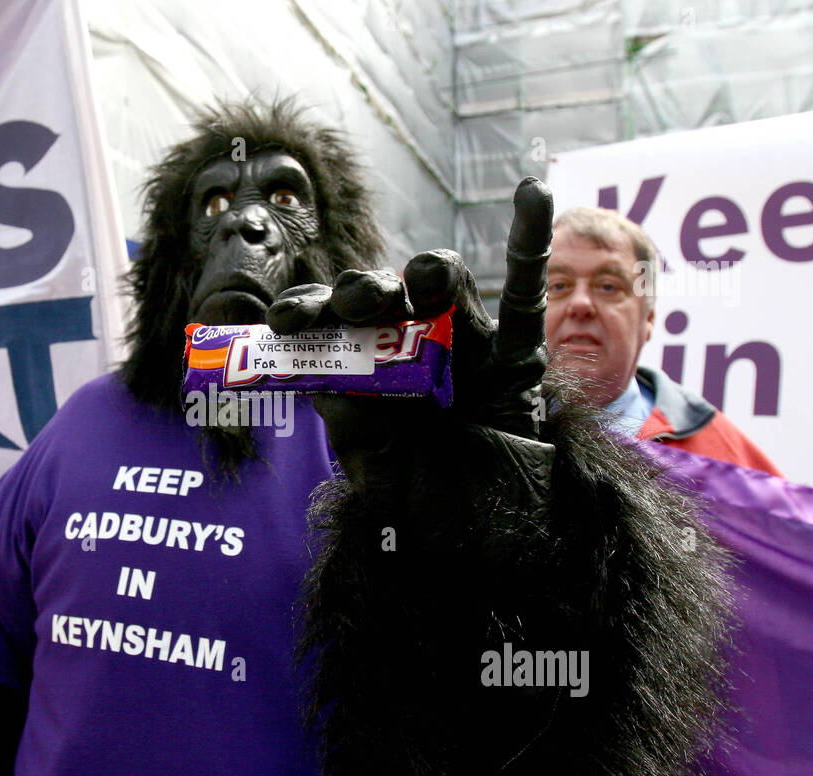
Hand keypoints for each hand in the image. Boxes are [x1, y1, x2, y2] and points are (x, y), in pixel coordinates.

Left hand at [266, 177, 554, 502]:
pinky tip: (531, 193)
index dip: (309, 312)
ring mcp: (465, 348)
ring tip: (412, 287)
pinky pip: (526, 295)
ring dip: (420, 275)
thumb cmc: (428, 508)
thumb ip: (352, 427)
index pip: (332, 327)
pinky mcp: (516, 357)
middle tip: (352, 307)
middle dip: (361, 291)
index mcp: (367, 373)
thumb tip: (323, 383)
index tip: (281, 320)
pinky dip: (530, 241)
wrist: (492, 545)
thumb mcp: (376, 471)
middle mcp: (412, 350)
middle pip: (381, 297)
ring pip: (442, 286)